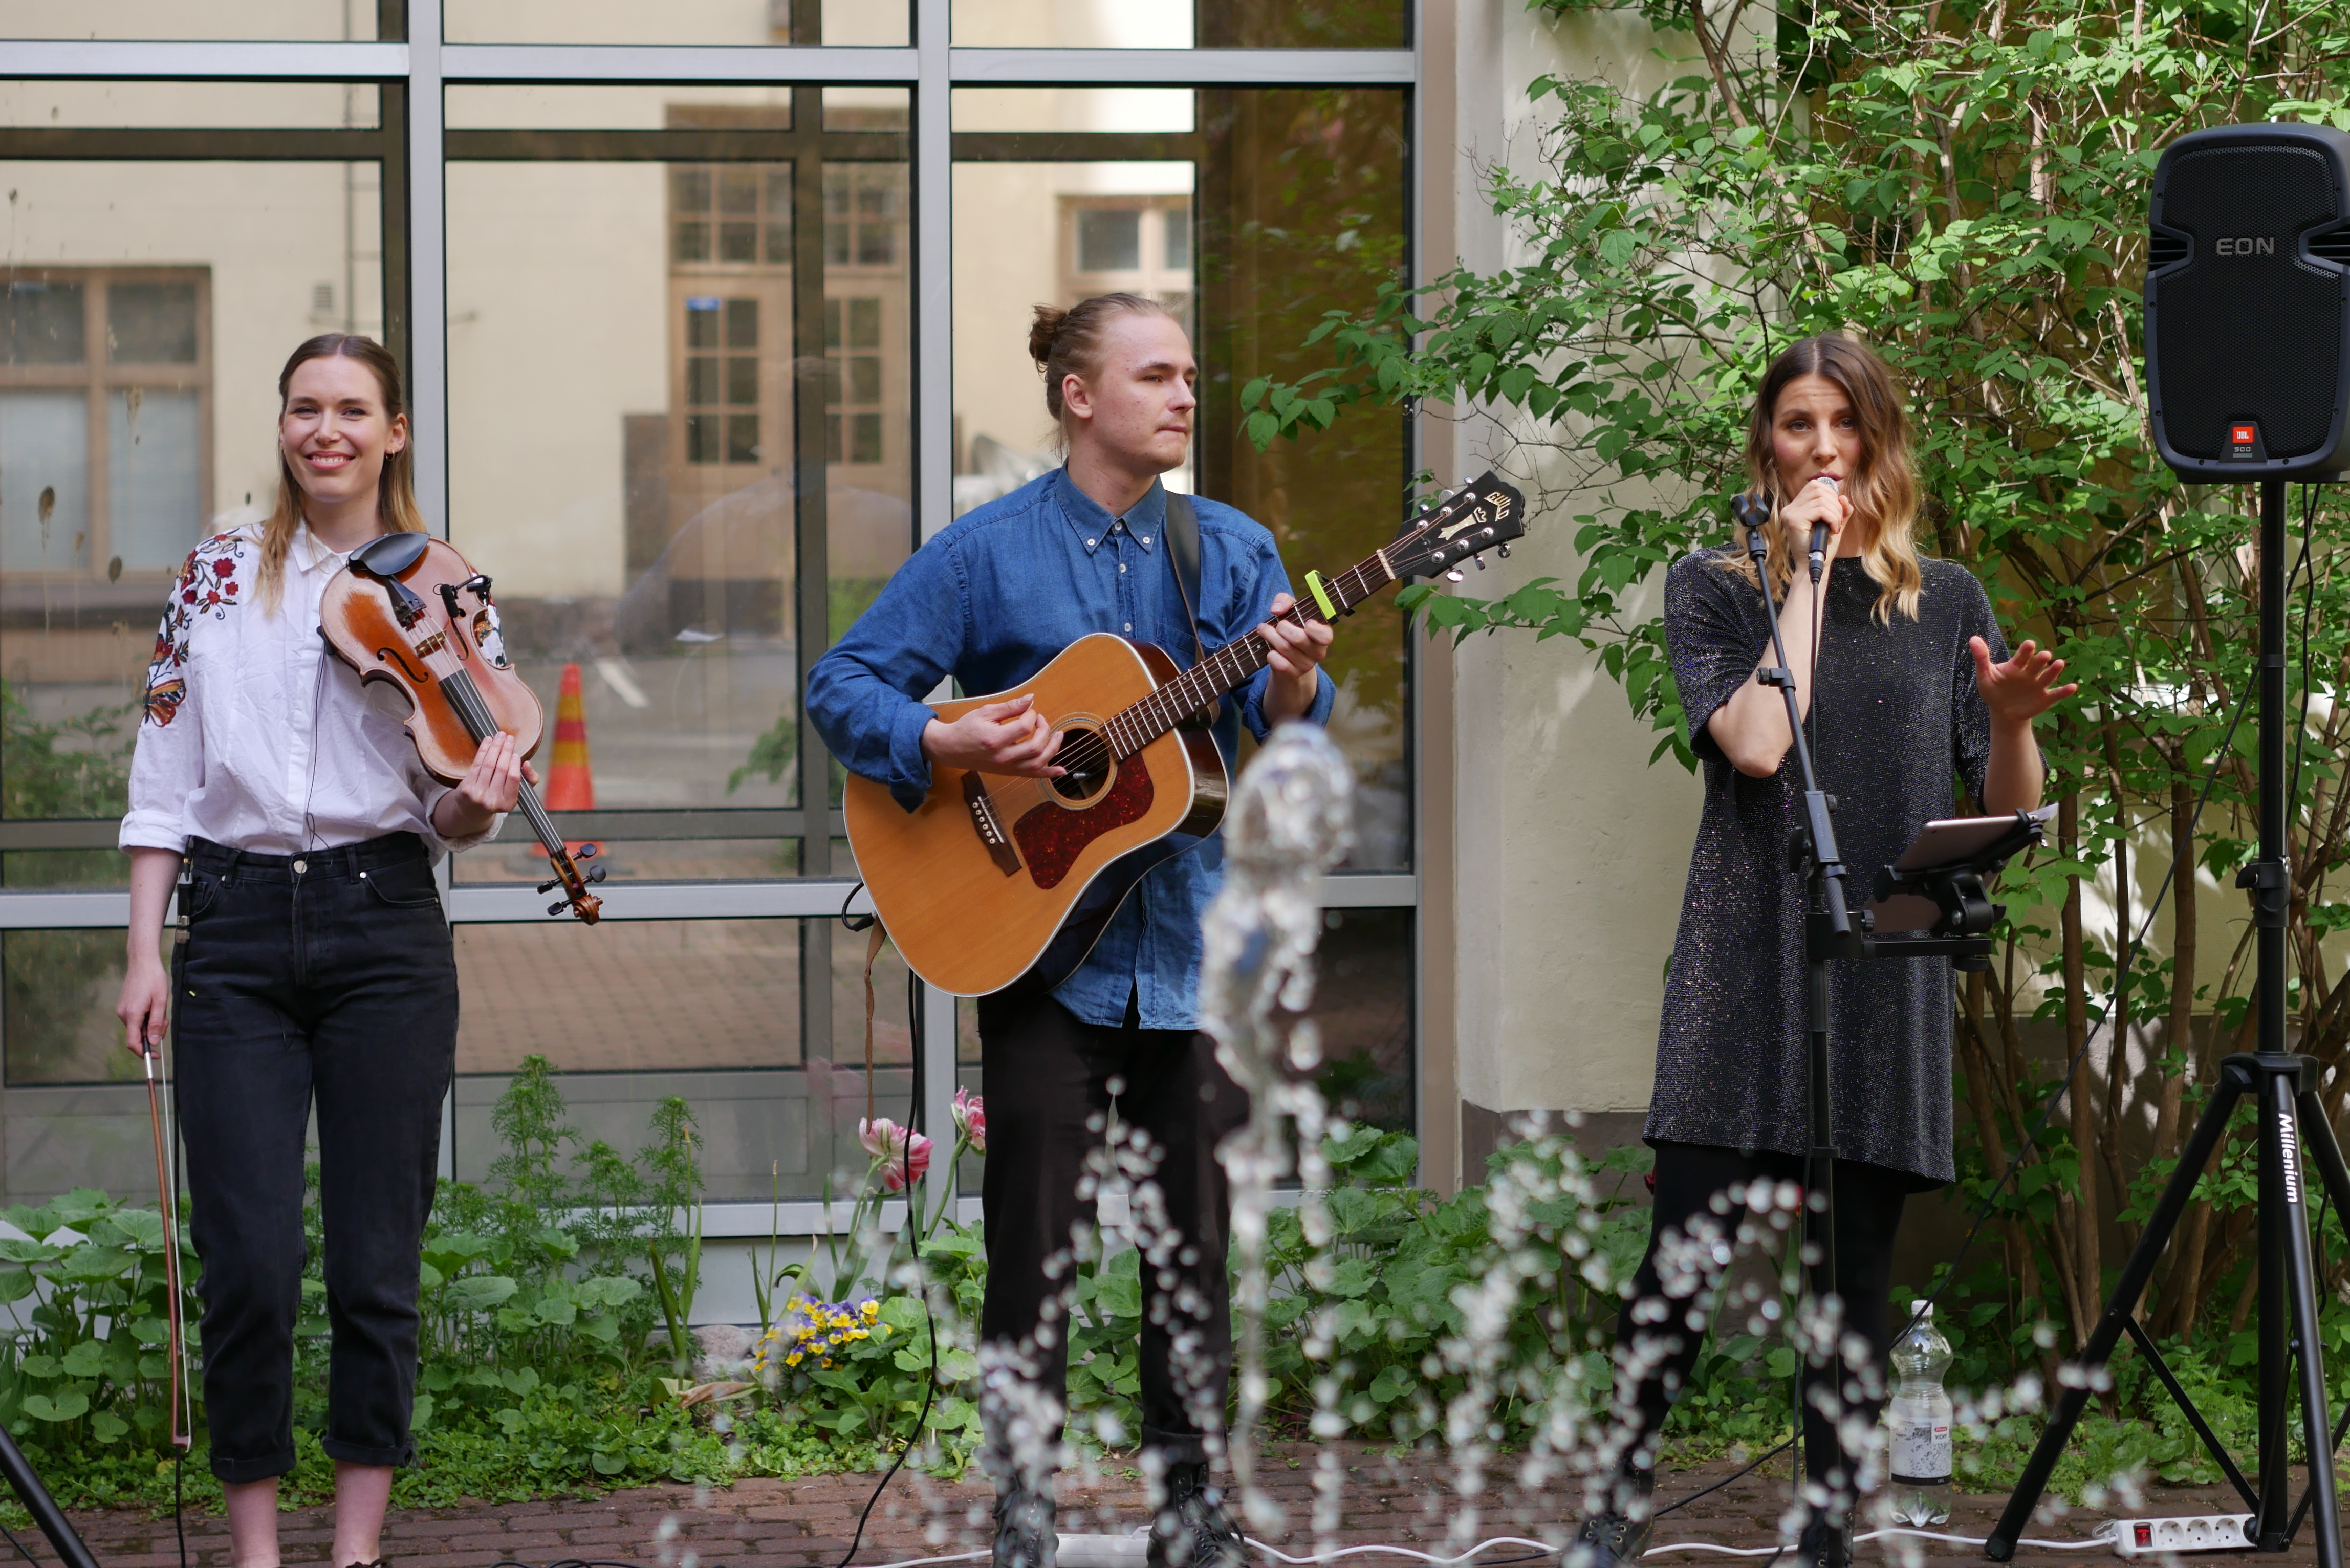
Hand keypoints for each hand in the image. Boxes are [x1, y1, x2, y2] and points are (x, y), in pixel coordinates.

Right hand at [116, 954, 170, 1057]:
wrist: (142, 962)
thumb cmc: (153, 979)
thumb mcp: (160, 1001)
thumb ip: (156, 1023)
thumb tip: (152, 1042)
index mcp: (132, 1014)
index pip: (133, 1042)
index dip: (144, 1053)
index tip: (156, 1056)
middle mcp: (123, 1014)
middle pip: (138, 1035)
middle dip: (153, 1033)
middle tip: (165, 1021)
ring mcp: (122, 1010)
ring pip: (138, 1027)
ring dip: (151, 1024)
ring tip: (160, 1008)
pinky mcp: (124, 1006)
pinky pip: (136, 1019)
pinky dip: (146, 1018)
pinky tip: (153, 1006)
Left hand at [434, 731, 534, 839]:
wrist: (472, 810)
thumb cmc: (498, 798)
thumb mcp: (515, 794)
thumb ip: (528, 780)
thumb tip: (526, 764)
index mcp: (508, 803)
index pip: (513, 778)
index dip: (515, 763)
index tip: (516, 753)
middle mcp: (492, 800)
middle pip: (501, 769)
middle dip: (505, 750)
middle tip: (509, 738)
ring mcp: (478, 794)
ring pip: (488, 764)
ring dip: (495, 747)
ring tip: (500, 736)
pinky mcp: (466, 787)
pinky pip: (477, 764)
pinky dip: (483, 750)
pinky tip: (488, 741)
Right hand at [922, 694, 1064, 776]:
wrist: (952, 749)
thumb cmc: (967, 728)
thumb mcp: (985, 712)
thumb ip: (1010, 707)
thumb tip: (1031, 699)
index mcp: (995, 739)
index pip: (1024, 727)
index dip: (1031, 715)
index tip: (1027, 710)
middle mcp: (1003, 757)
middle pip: (1035, 747)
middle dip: (1044, 730)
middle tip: (1040, 719)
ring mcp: (1007, 767)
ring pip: (1038, 763)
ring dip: (1053, 748)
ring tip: (1058, 735)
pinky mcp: (1009, 772)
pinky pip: (1033, 776)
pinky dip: (1048, 773)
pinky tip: (1061, 770)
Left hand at [1262, 592, 1335, 723]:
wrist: (1286, 658)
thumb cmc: (1291, 628)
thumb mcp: (1291, 610)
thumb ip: (1285, 600)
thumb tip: (1276, 609)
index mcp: (1323, 635)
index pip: (1325, 636)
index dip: (1314, 629)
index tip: (1305, 622)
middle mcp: (1318, 652)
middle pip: (1298, 639)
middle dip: (1282, 627)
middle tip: (1276, 624)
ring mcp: (1306, 665)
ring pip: (1285, 648)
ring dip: (1270, 636)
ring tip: (1264, 630)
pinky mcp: (1293, 674)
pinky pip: (1279, 663)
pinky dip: (1270, 655)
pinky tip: (1270, 650)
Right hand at [1779, 475, 1851, 560]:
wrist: (1813, 566)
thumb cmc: (1822, 547)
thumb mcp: (1834, 524)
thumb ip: (1840, 510)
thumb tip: (1844, 497)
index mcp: (1796, 507)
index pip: (1814, 486)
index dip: (1830, 494)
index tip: (1836, 511)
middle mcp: (1790, 508)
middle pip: (1818, 489)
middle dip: (1835, 504)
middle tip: (1838, 521)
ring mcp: (1790, 514)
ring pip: (1821, 499)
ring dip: (1835, 513)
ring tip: (1835, 527)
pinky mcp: (1794, 520)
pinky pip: (1820, 510)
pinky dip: (1832, 518)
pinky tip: (1832, 529)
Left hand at [1973, 636, 2076, 727]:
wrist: (2002, 712)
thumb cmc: (1993, 690)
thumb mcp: (1985, 676)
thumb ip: (1981, 658)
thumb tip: (1973, 638)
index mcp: (2016, 666)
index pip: (2022, 656)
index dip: (2026, 651)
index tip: (2029, 644)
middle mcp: (2030, 673)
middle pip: (2036, 664)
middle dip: (2040, 660)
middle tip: (2045, 655)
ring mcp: (2038, 685)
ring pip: (2048, 676)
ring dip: (2054, 670)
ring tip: (2060, 663)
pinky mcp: (2045, 698)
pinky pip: (2056, 694)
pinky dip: (2064, 691)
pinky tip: (2073, 687)